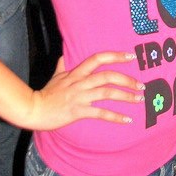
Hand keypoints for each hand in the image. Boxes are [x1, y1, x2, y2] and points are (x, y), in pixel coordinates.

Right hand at [29, 51, 143, 128]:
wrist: (34, 109)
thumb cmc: (45, 93)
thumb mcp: (55, 76)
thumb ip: (62, 65)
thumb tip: (64, 55)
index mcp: (76, 73)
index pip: (97, 59)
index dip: (115, 56)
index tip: (130, 56)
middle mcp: (80, 82)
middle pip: (108, 76)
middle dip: (127, 79)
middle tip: (141, 85)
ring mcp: (80, 97)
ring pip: (107, 93)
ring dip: (126, 96)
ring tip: (139, 99)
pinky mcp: (78, 111)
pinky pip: (101, 113)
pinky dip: (115, 117)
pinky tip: (127, 120)